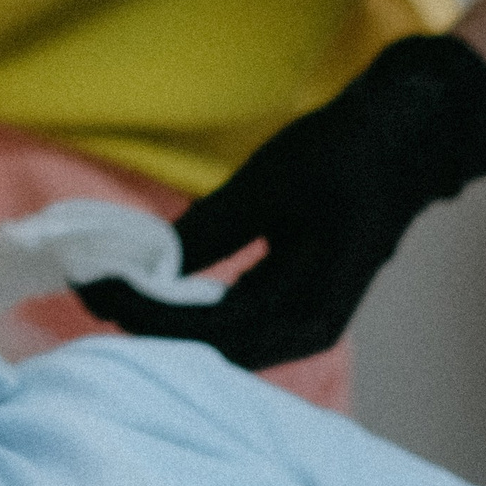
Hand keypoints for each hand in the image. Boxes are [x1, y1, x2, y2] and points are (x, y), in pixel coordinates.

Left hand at [78, 34, 485, 370]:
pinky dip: (182, 304)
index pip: (209, 332)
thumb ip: (209, 228)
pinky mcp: (285, 299)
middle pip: (208, 345)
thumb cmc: (345, 157)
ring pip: (213, 337)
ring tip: (102, 286)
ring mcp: (296, 319)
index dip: (145, 313)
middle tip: (83, 287)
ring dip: (158, 317)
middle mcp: (303, 331)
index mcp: (308, 314)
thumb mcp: (269, 186)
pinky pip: (225, 317)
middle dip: (143, 321)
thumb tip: (144, 262)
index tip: (93, 285)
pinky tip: (142, 285)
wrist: (403, 140)